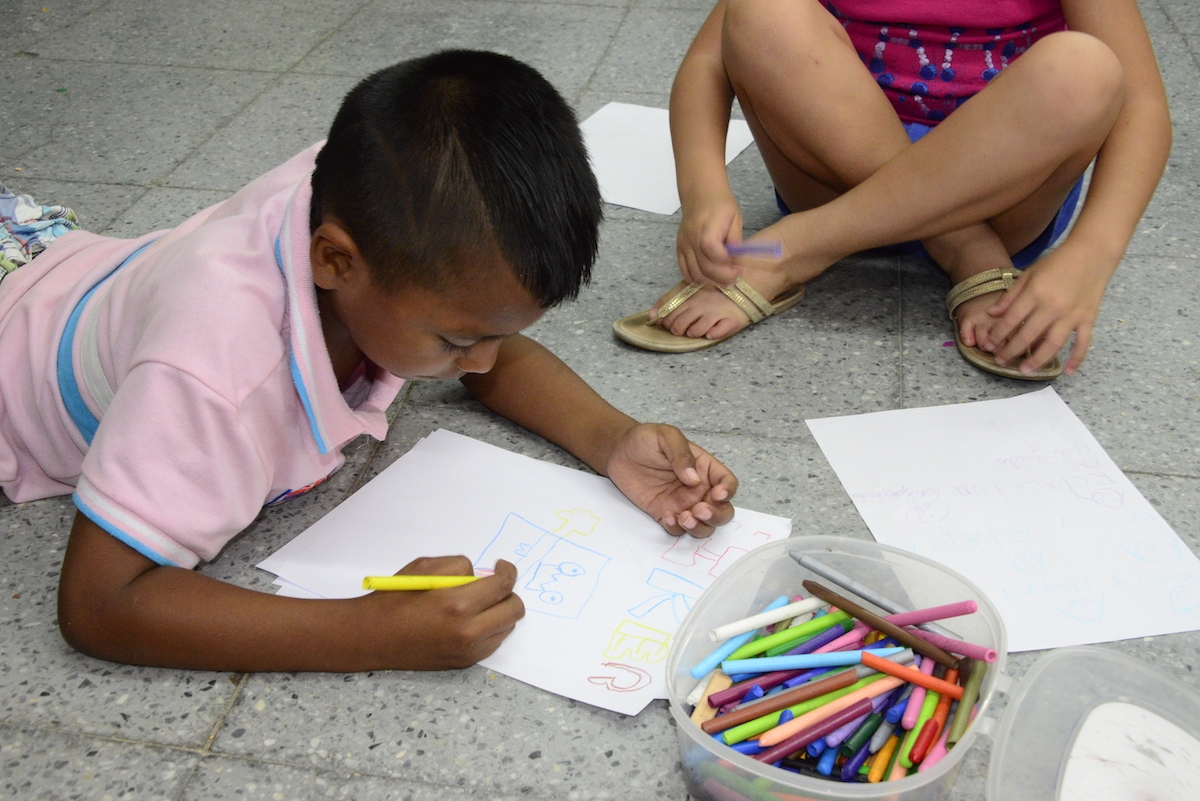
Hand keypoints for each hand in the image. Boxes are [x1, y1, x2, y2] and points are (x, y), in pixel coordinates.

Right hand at [359, 556, 524, 668]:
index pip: (503, 586)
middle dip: (508, 593)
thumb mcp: (425, 568)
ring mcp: (467, 652)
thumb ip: (459, 567)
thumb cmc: (394, 599)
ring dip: (499, 611)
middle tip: (493, 584)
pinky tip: (469, 620)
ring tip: (477, 603)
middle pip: (514, 610)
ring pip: (506, 628)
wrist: (371, 637)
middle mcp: (468, 633)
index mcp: (458, 605)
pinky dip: (489, 628)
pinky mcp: (464, 663)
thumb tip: (481, 575)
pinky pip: (493, 642)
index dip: (507, 571)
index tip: (502, 567)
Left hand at [605, 423, 737, 537]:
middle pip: (722, 510)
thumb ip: (681, 455)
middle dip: (716, 515)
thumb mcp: (665, 436)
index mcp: (704, 468)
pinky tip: (667, 517)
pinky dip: (676, 529)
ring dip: (700, 527)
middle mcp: (698, 489)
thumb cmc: (644, 439)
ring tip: (684, 517)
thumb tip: (694, 479)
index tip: (717, 494)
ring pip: (704, 525)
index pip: (727, 482)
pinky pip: (677, 530)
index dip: (728, 491)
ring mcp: (682, 503)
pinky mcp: (664, 514)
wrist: (617, 451)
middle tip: (698, 510)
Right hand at [676, 192, 743, 286]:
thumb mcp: (735, 219)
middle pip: (705, 269)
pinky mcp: (679, 249)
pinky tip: (708, 277)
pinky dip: (696, 279)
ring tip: (722, 279)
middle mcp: (692, 241)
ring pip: (694, 274)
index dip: (727, 267)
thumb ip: (735, 240)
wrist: (700, 194)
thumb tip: (735, 260)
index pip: (716, 257)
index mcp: (707, 232)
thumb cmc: (721, 206)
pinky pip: (684, 271)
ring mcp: (684, 246)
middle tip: (734, 278)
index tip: (737, 268)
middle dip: (722, 278)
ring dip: (710, 282)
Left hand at [981, 243, 1109, 375]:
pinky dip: (1077, 358)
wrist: (1092, 252)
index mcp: (1035, 293)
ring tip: (1025, 371)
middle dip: (1011, 351)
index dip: (998, 335)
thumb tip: (991, 314)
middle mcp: (1053, 306)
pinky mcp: (1088, 318)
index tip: (989, 345)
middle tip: (1000, 361)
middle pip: (1028, 336)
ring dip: (1038, 360)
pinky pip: (1083, 343)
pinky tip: (1067, 372)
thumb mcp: (1029, 274)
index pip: (1011, 320)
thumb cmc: (1057, 262)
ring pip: (1053, 344)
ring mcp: (1072, 314)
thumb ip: (1010, 296)